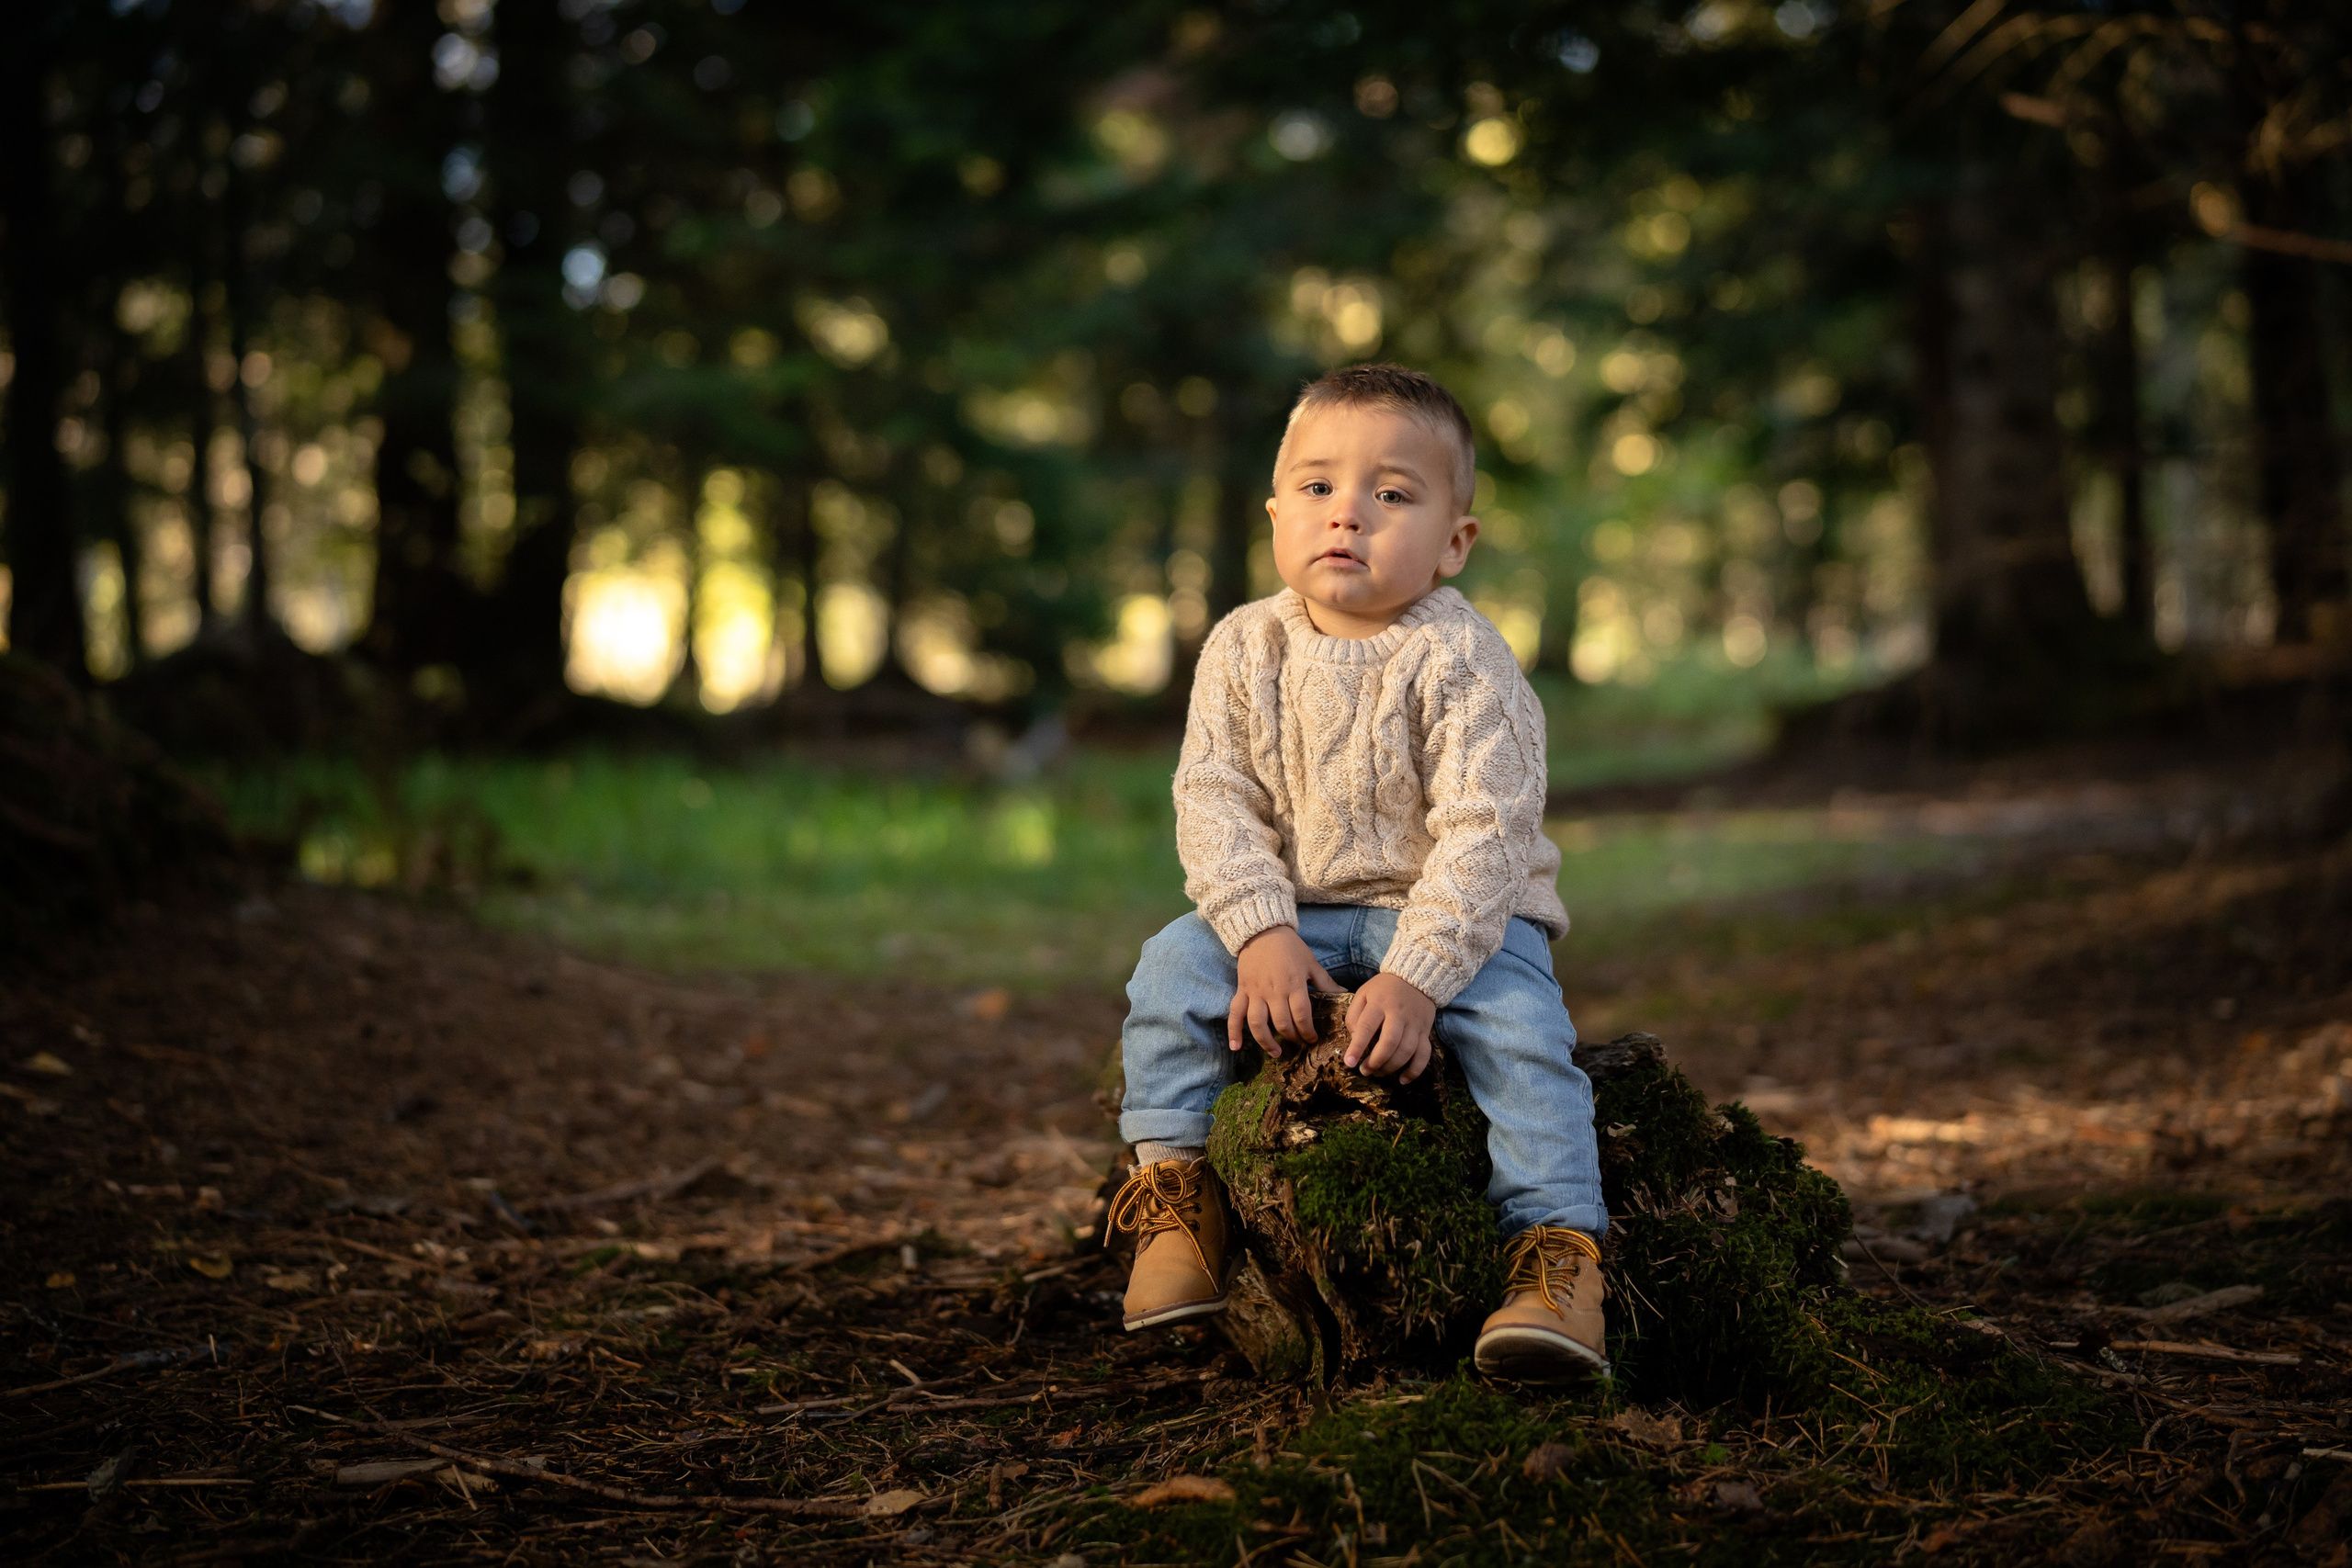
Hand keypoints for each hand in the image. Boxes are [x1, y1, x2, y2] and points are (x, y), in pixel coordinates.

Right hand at [1229, 926, 1336, 1056]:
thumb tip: (1344, 994)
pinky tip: (1235, 1047)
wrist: (1262, 931)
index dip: (1308, 1031)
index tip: (1312, 1039)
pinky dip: (1234, 1031)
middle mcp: (1274, 992)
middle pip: (1282, 1023)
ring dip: (1266, 1042)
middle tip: (1297, 1042)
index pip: (1301, 1016)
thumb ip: (1325, 982)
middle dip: (1291, 1037)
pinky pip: (1235, 1014)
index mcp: (1294, 985)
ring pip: (1258, 1024)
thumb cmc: (1290, 947)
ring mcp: (1255, 992)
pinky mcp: (1242, 991)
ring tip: (1275, 1052)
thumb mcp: (1311, 963)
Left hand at [1344, 973, 1435, 1083]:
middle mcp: (1399, 1014)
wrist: (1415, 977)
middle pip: (1389, 1042)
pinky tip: (1403, 1080)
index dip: (1357, 1047)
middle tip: (1365, 1070)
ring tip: (1378, 1072)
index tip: (1349, 1063)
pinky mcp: (1425, 1031)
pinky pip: (1424, 1055)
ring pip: (1406, 1051)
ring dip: (1391, 1067)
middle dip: (1375, 1061)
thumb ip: (1354, 1016)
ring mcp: (1414, 1024)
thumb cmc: (1384, 989)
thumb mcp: (1363, 994)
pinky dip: (1415, 1070)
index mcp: (1379, 1003)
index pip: (1367, 1027)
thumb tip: (1355, 1040)